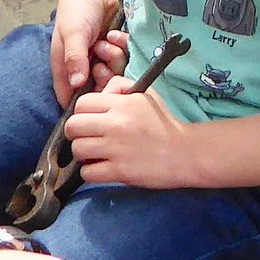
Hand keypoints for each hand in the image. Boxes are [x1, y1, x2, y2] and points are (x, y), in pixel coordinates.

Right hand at [49, 0, 124, 106]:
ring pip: (112, 74)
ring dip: (113, 58)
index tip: (96, 93)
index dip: (83, 100)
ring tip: (107, 41)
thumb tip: (76, 85)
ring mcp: (98, 59)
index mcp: (65, 67)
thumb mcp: (74, 33)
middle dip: (103, 77)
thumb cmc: (77, 8)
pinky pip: (123, 59)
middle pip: (96, 88)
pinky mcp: (113, 50)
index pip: (69, 96)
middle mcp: (81, 67)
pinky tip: (115, 35)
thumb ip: (74, 58)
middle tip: (102, 61)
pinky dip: (122, 47)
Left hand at [63, 78, 196, 188]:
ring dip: (83, 155)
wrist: (187, 152)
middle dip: (76, 134)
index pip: (81, 104)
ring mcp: (116, 149)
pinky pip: (87, 172)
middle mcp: (116, 124)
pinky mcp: (120, 171)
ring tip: (96, 155)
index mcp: (121, 104)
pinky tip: (103, 169)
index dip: (82, 114)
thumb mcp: (146, 95)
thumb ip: (120, 87)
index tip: (90, 122)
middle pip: (73, 126)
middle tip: (88, 139)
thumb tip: (101, 91)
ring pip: (78, 149)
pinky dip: (91, 172)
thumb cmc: (164, 124)